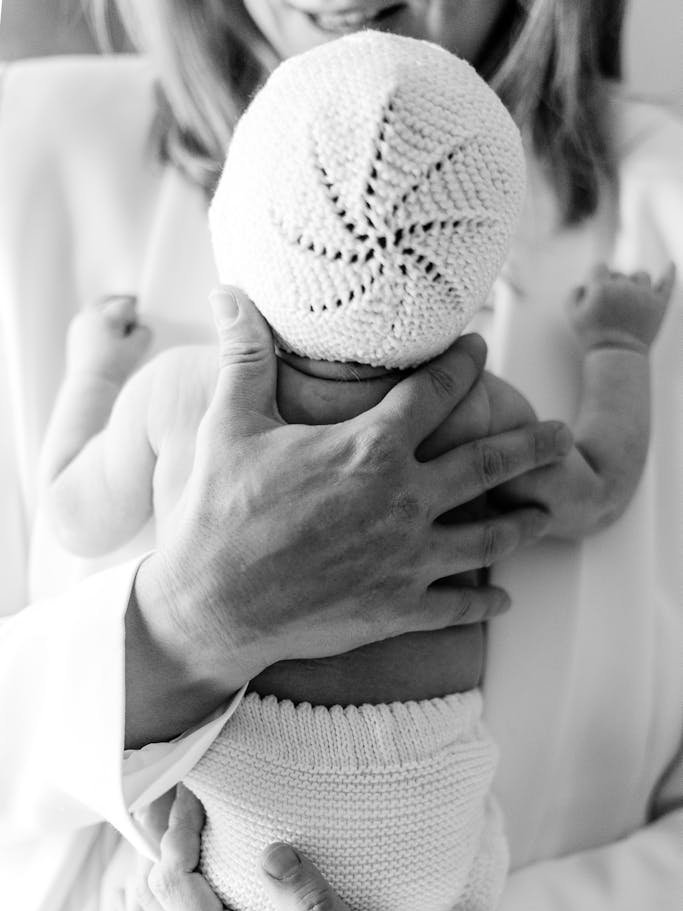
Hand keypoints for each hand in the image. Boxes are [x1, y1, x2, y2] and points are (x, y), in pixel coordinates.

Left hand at [66, 296, 150, 380]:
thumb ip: (144, 332)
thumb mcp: (138, 349)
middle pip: (107, 300)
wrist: (91, 386)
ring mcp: (79, 325)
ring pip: (95, 308)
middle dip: (121, 306)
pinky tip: (106, 336)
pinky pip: (87, 320)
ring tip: (118, 326)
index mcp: (105, 317)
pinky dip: (98, 322)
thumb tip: (140, 327)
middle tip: (131, 315)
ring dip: (108, 312)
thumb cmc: (113, 369)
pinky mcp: (74, 336)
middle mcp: (89, 316)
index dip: (135, 316)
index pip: (126, 306)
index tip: (138, 328)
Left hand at [128, 786, 483, 910]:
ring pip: (156, 905)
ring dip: (163, 855)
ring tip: (186, 807)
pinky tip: (194, 846)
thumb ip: (312, 901)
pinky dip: (174, 876)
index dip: (174, 835)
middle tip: (185, 789)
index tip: (195, 795)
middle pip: (153, 893)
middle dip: (159, 838)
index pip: (174, 887)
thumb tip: (272, 853)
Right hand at [130, 287, 570, 709]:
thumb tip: (229, 290)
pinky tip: (502, 598)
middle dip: (530, 445)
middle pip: (488, 464)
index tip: (479, 347)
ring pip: (489, 538)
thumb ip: (244, 356)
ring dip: (522, 523)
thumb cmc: (218, 512)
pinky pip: (458, 606)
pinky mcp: (398, 610)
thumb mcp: (228, 425)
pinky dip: (484, 601)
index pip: (435, 392)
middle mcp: (404, 501)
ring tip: (546, 512)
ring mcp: (407, 560)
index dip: (463, 364)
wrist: (211, 606)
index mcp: (370, 448)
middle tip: (562, 435)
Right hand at [568, 262, 675, 352]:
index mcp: (602, 288)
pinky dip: (669, 272)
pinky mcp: (660, 304)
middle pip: (620, 274)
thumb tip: (585, 283)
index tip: (594, 293)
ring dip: (635, 283)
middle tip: (610, 309)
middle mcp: (624, 287)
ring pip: (642, 275)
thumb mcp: (572, 317)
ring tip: (629, 300)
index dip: (595, 278)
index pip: (599, 267)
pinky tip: (670, 265)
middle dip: (613, 286)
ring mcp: (645, 294)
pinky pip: (668, 282)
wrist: (617, 356)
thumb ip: (574, 294)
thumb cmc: (592, 337)